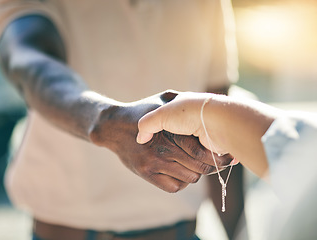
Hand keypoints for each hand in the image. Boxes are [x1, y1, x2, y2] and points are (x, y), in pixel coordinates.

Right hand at [90, 90, 232, 192]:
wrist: (113, 126)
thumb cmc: (140, 111)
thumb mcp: (160, 100)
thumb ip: (181, 101)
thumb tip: (204, 103)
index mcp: (169, 129)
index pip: (199, 149)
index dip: (216, 154)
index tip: (224, 153)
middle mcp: (162, 148)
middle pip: (199, 166)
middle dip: (212, 165)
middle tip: (217, 162)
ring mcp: (153, 163)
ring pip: (189, 178)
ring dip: (196, 173)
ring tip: (197, 165)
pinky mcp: (146, 173)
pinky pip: (173, 187)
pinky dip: (181, 182)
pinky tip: (181, 172)